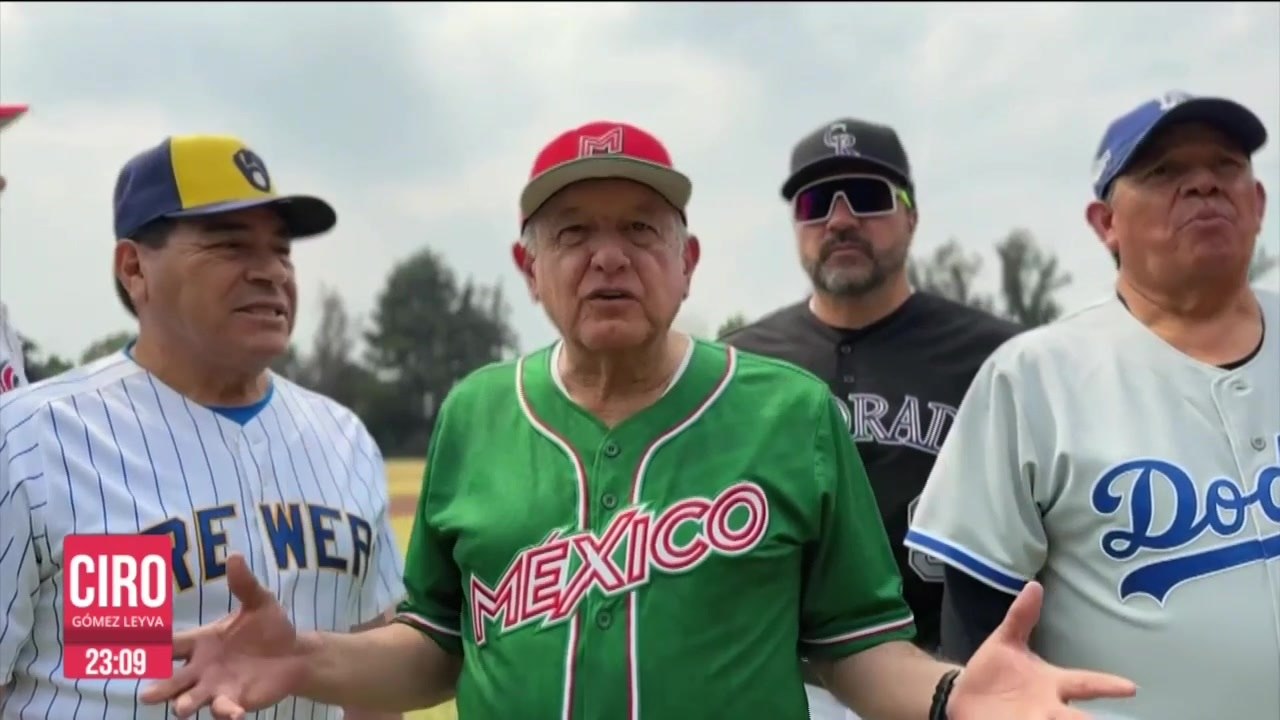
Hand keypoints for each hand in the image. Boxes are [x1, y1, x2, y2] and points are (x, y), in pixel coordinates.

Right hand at [140, 554, 307, 719]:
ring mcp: (215, 687)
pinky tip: (236, 714)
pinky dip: (227, 713)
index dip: (148, 645)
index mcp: (200, 642)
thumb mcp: (259, 603)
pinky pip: (225, 709)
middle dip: (160, 687)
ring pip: (191, 699)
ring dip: (185, 704)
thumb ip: (244, 585)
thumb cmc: (269, 627)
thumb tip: (234, 555)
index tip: (126, 647)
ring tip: (181, 709)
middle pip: (173, 680)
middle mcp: (201, 668)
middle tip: (146, 695)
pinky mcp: (234, 701)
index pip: (169, 643)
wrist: (294, 653)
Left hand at [946, 581, 1136, 718]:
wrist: (963, 696)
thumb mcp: (1006, 642)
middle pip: (1074, 717)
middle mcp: (1048, 708)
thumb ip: (1021, 617)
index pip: (1085, 684)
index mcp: (1052, 684)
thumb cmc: (994, 671)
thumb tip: (1034, 585)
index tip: (1131, 687)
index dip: (1107, 686)